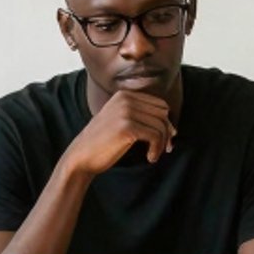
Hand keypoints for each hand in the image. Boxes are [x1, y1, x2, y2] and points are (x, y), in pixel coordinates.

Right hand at [60, 90, 174, 178]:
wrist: (81, 156)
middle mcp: (125, 99)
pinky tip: (150, 158)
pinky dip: (157, 149)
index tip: (164, 140)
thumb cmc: (103, 143)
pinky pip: (155, 136)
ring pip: (161, 126)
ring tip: (153, 155)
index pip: (160, 104)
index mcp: (124, 95)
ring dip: (162, 144)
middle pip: (163, 114)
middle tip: (162, 149)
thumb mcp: (120, 122)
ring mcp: (125, 112)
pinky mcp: (126, 127)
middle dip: (166, 132)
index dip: (165, 123)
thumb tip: (173, 128)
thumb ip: (141, 118)